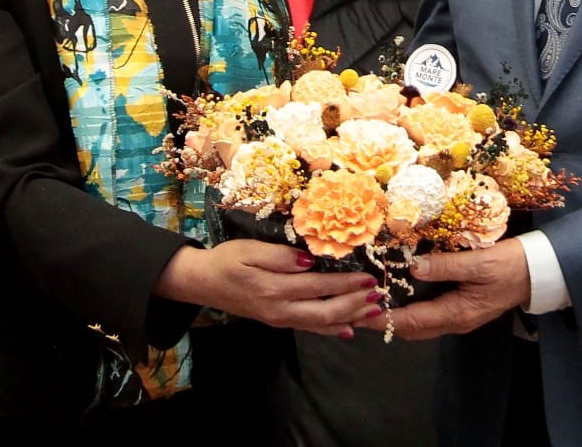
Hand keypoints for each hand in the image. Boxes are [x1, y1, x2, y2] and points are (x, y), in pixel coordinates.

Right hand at [155, 240, 382, 337]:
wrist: (202, 283)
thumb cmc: (226, 261)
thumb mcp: (249, 250)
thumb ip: (279, 256)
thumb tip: (308, 260)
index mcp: (274, 288)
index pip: (318, 286)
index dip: (345, 284)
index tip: (369, 277)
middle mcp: (280, 309)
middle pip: (325, 311)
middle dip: (355, 304)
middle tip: (379, 295)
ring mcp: (280, 319)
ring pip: (321, 324)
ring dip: (350, 317)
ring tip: (373, 311)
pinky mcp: (278, 321)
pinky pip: (310, 328)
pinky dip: (331, 330)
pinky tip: (348, 330)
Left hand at [357, 239, 529, 340]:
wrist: (537, 272)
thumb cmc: (510, 266)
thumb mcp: (478, 262)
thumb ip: (445, 265)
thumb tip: (414, 267)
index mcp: (457, 313)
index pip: (411, 322)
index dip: (384, 319)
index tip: (360, 313)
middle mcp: (454, 321)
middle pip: (411, 329)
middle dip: (384, 322)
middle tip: (358, 307)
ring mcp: (458, 317)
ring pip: (419, 324)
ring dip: (396, 317)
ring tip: (373, 302)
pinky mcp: (461, 308)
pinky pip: (429, 315)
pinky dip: (410, 310)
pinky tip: (400, 295)